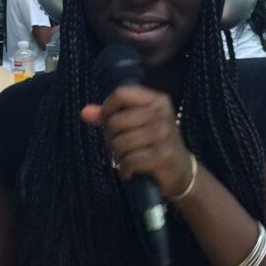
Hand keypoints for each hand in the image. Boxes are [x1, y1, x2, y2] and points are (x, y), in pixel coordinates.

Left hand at [81, 83, 193, 199]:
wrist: (182, 172)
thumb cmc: (155, 144)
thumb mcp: (137, 125)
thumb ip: (111, 116)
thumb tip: (84, 112)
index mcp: (157, 100)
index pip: (122, 93)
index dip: (107, 108)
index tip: (108, 122)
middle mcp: (162, 114)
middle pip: (116, 121)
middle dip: (111, 138)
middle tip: (119, 148)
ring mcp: (163, 135)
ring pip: (119, 143)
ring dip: (118, 156)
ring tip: (126, 159)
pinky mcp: (161, 156)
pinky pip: (128, 161)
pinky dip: (124, 169)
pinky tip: (130, 171)